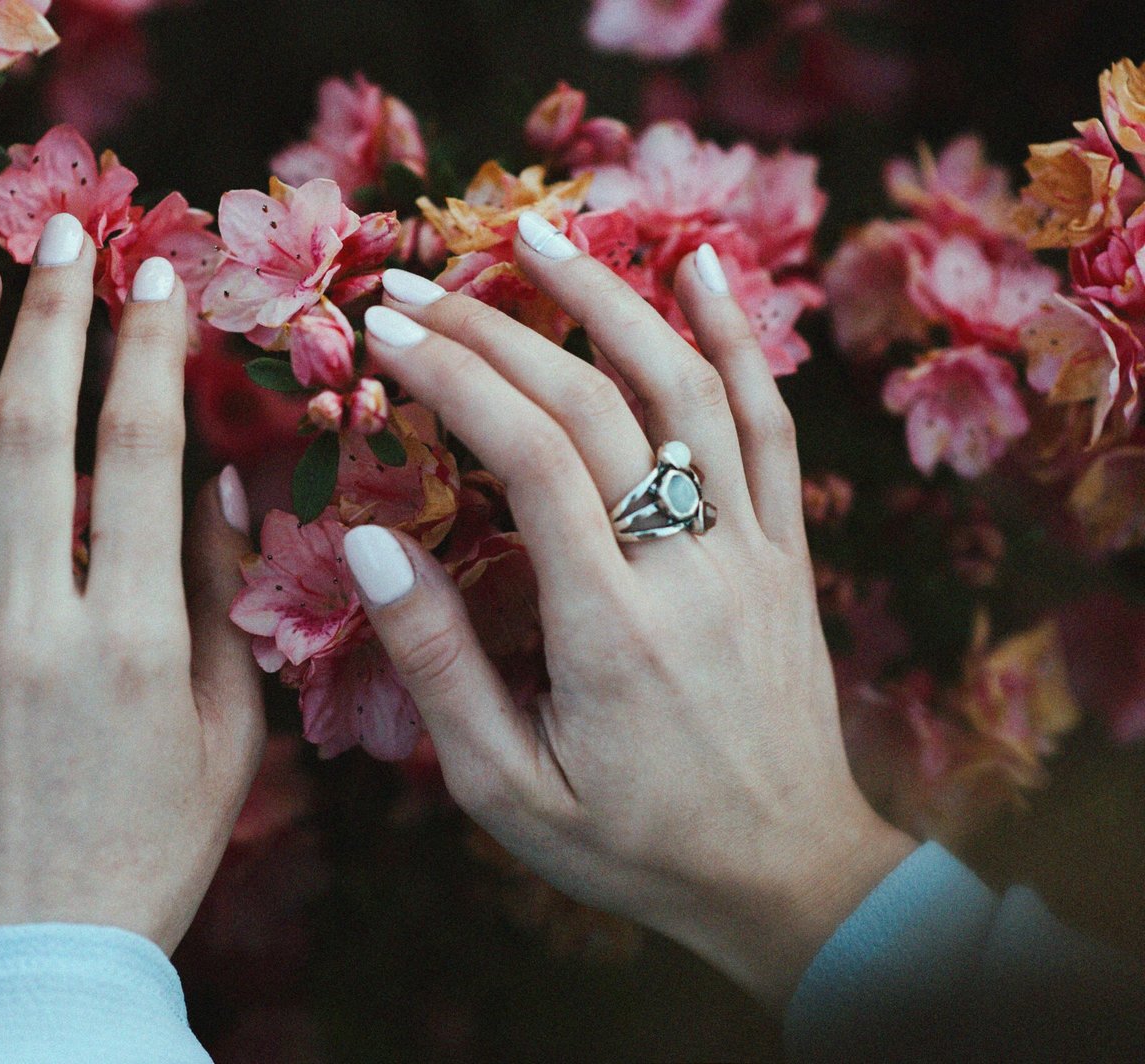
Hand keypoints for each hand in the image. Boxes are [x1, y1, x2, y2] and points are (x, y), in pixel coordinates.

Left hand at [0, 214, 265, 955]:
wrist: (27, 959)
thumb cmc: (151, 849)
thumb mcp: (226, 736)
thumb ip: (221, 600)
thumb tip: (214, 475)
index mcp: (134, 639)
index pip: (141, 450)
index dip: (149, 346)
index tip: (157, 275)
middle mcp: (28, 628)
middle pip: (27, 432)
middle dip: (47, 315)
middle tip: (59, 231)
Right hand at [351, 214, 916, 1009]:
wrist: (787, 877)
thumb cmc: (634, 843)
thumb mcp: (507, 789)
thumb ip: (438, 667)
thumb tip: (372, 548)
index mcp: (610, 629)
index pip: (529, 457)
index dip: (454, 375)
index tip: (386, 330)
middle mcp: (689, 568)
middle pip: (593, 405)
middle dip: (496, 330)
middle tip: (416, 289)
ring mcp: (751, 550)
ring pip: (688, 389)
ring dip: (610, 298)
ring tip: (539, 233)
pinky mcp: (786, 551)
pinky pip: (770, 425)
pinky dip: (737, 338)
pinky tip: (699, 269)